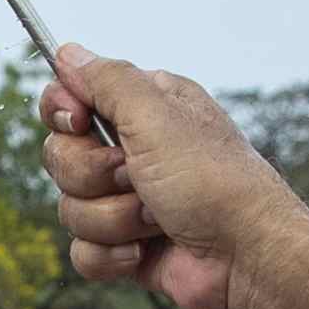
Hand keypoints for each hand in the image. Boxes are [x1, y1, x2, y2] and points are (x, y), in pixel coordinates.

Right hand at [41, 47, 308, 308]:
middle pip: (61, 156)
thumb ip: (107, 80)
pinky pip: (83, 252)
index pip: (70, 99)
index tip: (80, 122)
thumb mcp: (156, 115)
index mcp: (143, 109)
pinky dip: (111, 256)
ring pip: (70, 208)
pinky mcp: (126, 247)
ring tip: (155, 219)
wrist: (246, 257)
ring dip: (112, 218)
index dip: (64, 113)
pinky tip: (145, 253)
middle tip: (135, 175)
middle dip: (94, 175)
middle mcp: (133, 151)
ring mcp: (127, 201)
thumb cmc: (212, 180)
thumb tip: (67, 52)